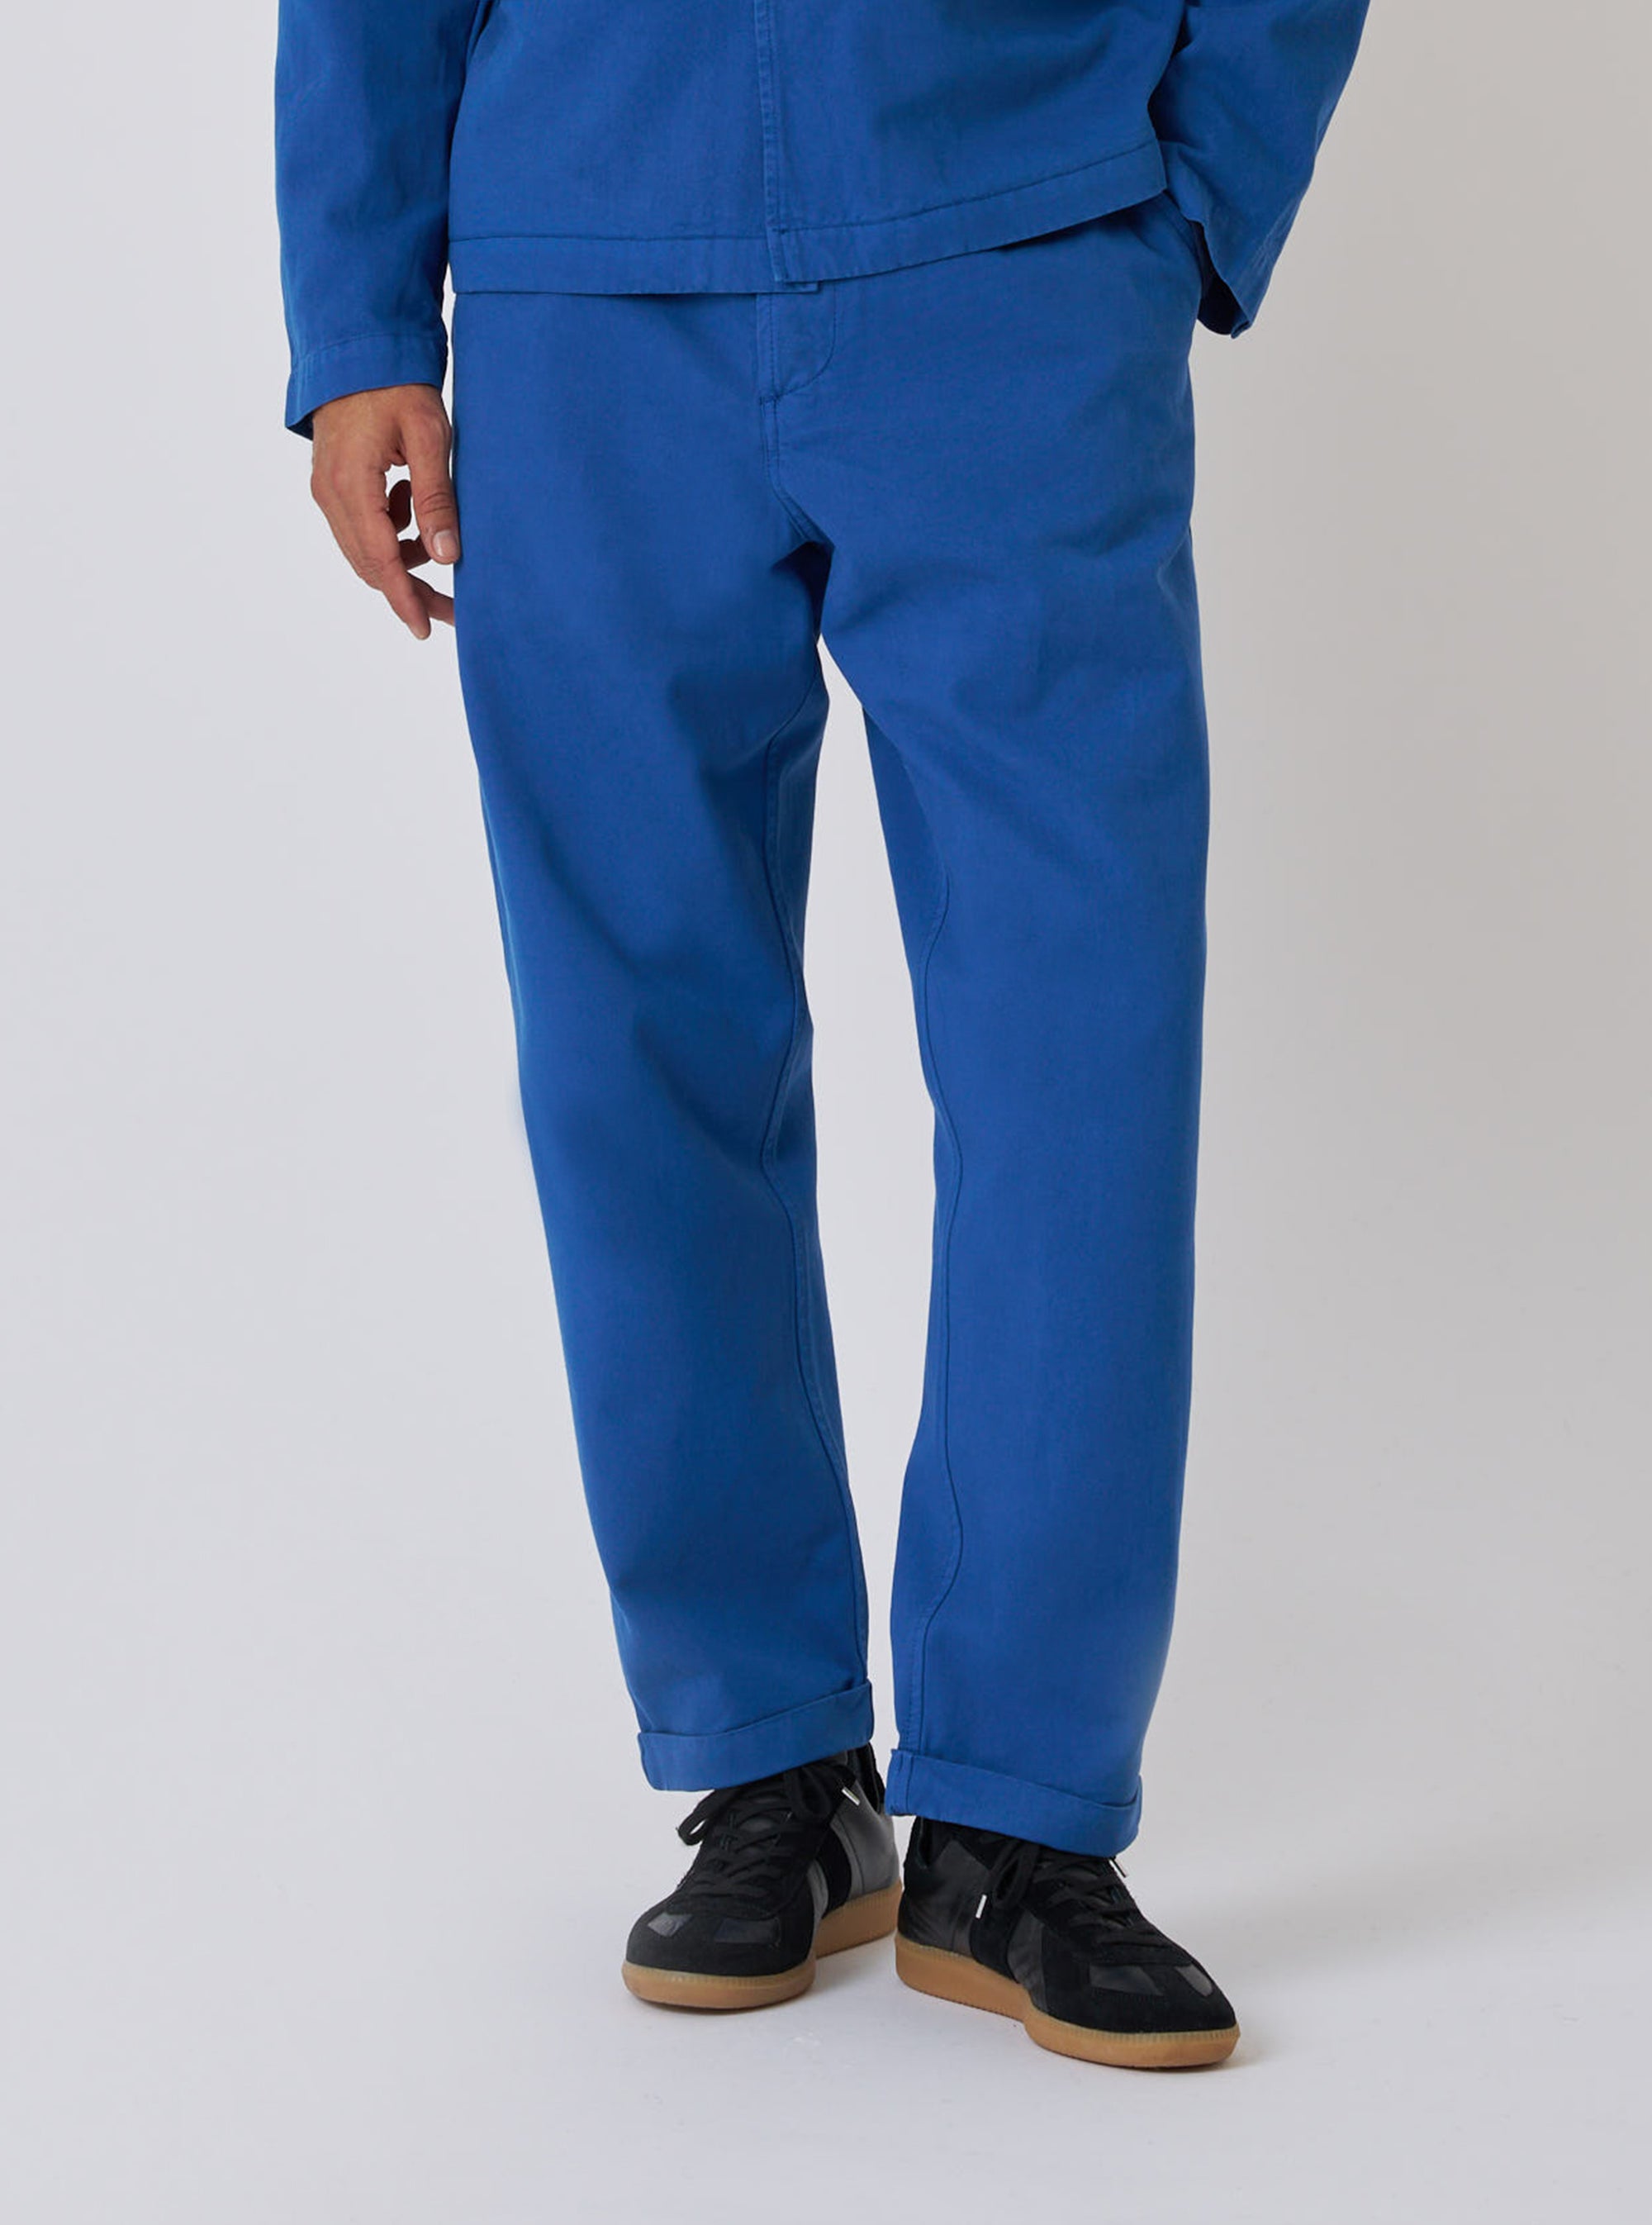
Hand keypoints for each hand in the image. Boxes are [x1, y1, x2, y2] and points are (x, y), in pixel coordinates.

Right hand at [309, 385, 458, 638]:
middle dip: (410, 590)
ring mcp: (326, 490)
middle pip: (370, 565)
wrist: (357, 349)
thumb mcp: (430, 438)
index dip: (405, 598)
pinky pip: (360, 527)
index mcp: (352, 485)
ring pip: (364, 549)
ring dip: (401, 557)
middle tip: (452, 609)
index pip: (381, 561)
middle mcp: (330, 494)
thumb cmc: (397, 386)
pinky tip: (408, 498)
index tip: (426, 628)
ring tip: (433, 526)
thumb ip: (437, 498)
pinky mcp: (331, 485)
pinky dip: (390, 530)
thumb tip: (448, 556)